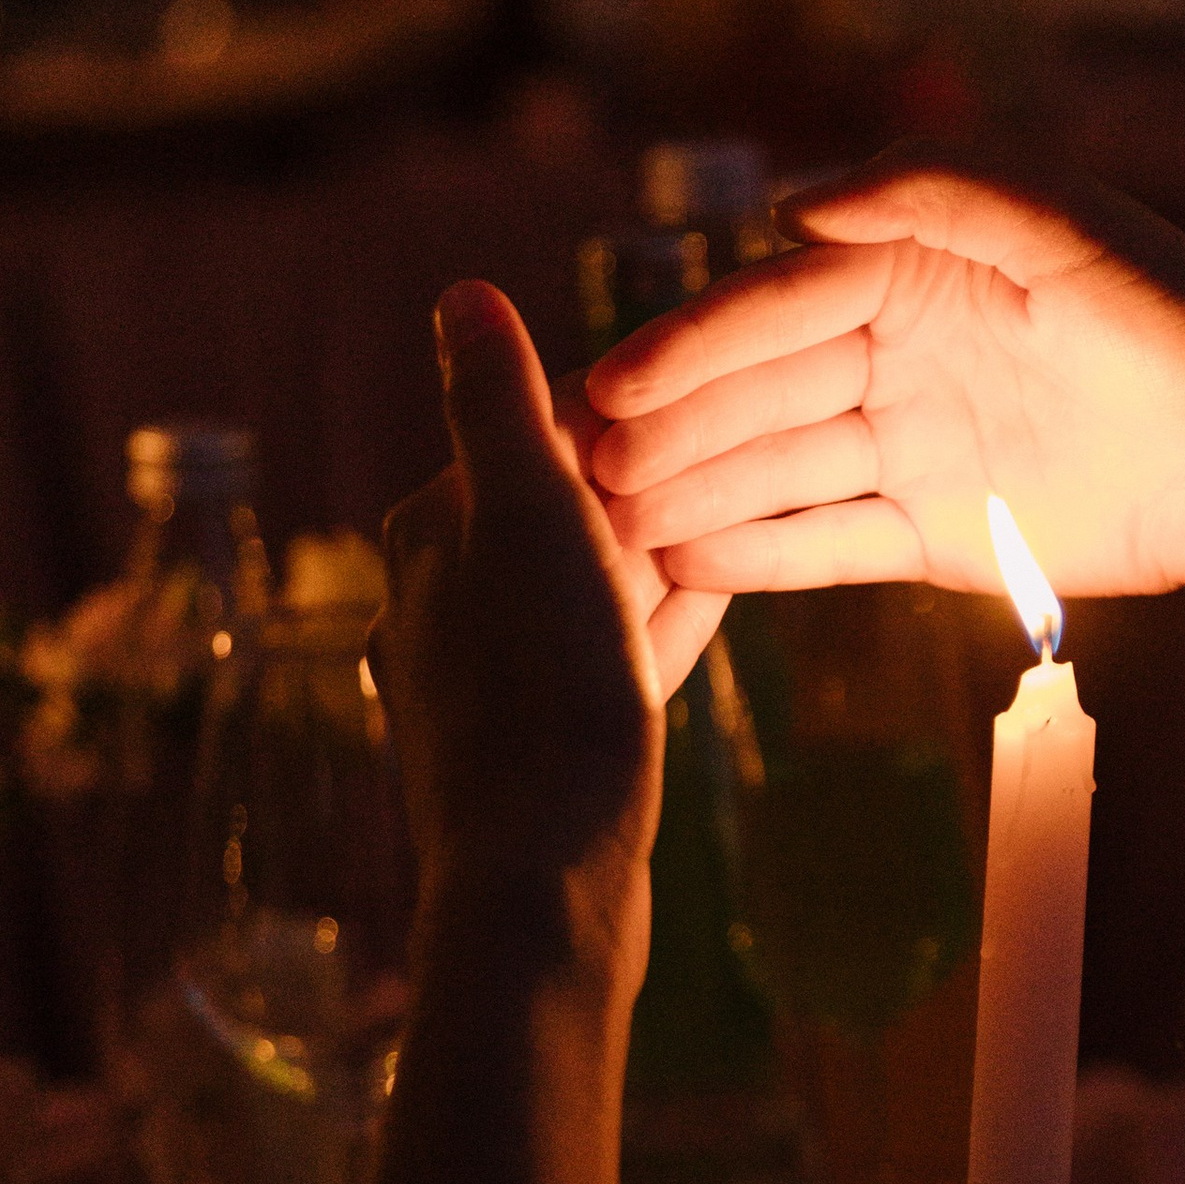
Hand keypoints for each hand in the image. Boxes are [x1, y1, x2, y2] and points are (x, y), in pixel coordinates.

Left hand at [376, 281, 726, 966]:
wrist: (541, 889)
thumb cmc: (541, 698)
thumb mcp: (529, 521)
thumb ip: (497, 406)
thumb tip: (460, 294)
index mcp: (431, 531)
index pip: (538, 428)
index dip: (631, 404)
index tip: (715, 380)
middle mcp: (437, 601)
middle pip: (564, 508)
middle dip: (647, 479)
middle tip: (752, 444)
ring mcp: (484, 684)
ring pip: (589, 586)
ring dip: (657, 550)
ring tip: (740, 516)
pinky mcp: (532, 750)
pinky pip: (604, 659)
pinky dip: (653, 624)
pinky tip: (704, 606)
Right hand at [580, 164, 1184, 605]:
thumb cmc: (1174, 315)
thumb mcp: (1062, 223)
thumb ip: (933, 189)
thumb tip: (792, 203)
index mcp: (911, 270)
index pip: (776, 308)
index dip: (691, 347)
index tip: (612, 384)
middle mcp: (896, 355)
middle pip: (758, 394)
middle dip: (666, 426)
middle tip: (574, 465)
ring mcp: (910, 448)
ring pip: (777, 471)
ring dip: (690, 492)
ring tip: (604, 521)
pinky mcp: (934, 535)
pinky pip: (827, 546)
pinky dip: (759, 556)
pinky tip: (682, 562)